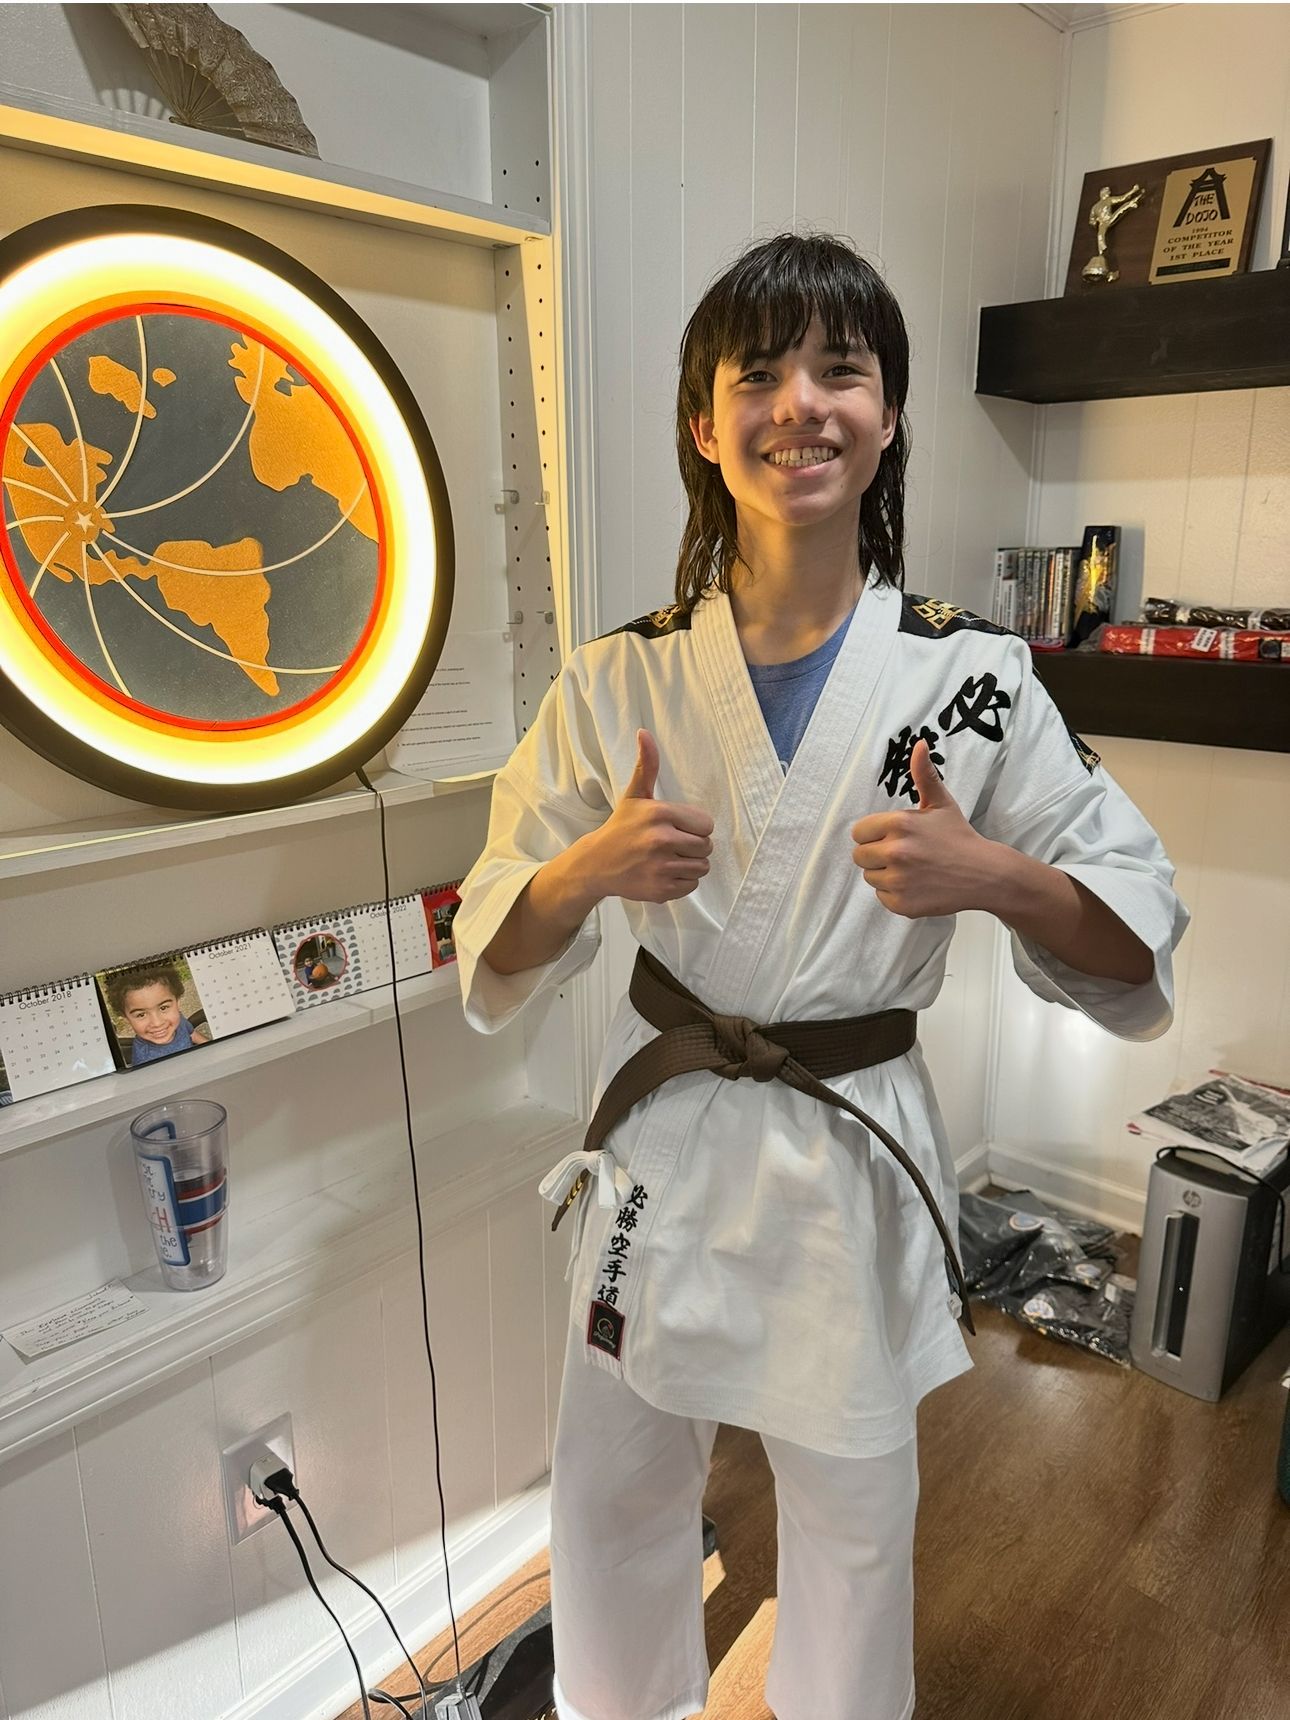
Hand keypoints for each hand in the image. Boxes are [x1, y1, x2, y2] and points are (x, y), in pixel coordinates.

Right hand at [578, 729, 713, 903]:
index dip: (695, 827)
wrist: (596, 864)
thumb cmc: (621, 827)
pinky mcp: (660, 889)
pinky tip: (664, 873)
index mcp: (660, 814)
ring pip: (701, 868)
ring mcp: (660, 867)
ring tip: (669, 858)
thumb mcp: (634, 795)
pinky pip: (691, 886)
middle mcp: (661, 840)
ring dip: (690, 864)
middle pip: (706, 847)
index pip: (706, 825)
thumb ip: (646, 765)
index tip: (677, 828)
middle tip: (672, 844)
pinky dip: (682, 882)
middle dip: (694, 847)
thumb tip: (644, 733)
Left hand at [851, 739, 1001, 917]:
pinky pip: (882, 897)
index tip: (893, 837)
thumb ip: (923, 775)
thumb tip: (919, 744)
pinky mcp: (902, 904)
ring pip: (870, 877)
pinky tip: (917, 885)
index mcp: (899, 823)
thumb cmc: (959, 837)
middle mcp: (895, 851)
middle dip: (877, 854)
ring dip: (885, 874)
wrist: (985, 874)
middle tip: (904, 855)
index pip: (859, 832)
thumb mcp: (941, 803)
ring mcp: (898, 880)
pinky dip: (896, 894)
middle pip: (860, 856)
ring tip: (913, 870)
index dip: (873, 835)